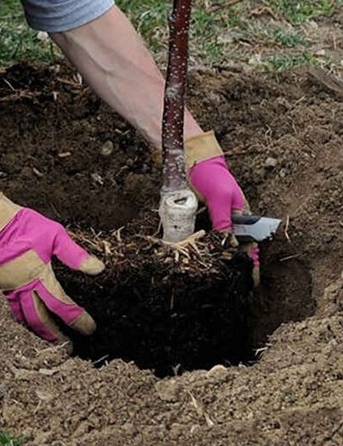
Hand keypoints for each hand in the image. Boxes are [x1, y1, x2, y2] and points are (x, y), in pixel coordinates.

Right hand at [0, 194, 104, 341]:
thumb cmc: (23, 226)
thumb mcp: (55, 235)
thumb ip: (75, 255)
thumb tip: (97, 268)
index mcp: (40, 276)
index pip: (62, 305)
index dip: (77, 319)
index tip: (89, 328)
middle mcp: (25, 287)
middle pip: (40, 319)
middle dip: (55, 335)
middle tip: (68, 345)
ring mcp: (11, 289)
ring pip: (25, 318)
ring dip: (38, 330)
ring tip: (50, 339)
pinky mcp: (2, 286)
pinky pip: (14, 309)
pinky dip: (24, 319)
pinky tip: (30, 321)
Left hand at [186, 132, 259, 282]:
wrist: (193, 160)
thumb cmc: (211, 176)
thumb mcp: (219, 198)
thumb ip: (223, 220)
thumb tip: (228, 244)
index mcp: (241, 216)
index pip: (249, 244)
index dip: (251, 262)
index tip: (253, 281)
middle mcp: (228, 219)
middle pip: (232, 247)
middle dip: (234, 264)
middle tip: (234, 285)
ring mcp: (214, 219)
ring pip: (216, 243)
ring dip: (215, 257)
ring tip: (217, 277)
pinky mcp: (199, 217)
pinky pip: (201, 235)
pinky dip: (201, 246)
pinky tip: (197, 258)